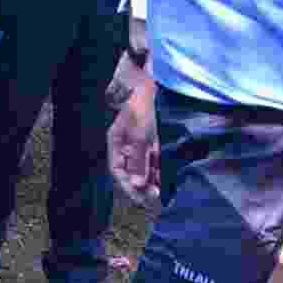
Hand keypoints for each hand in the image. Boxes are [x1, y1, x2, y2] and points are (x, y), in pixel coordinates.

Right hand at [106, 53, 159, 207]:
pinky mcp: (151, 137)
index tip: (141, 200)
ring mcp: (139, 140)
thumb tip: (137, 184)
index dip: (127, 187)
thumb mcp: (141, 134)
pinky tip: (166, 179)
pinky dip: (158, 169)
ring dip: (151, 180)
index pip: (118, 170)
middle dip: (141, 186)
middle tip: (154, 200)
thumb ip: (139, 160)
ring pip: (142, 166)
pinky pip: (153, 158)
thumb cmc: (142, 106)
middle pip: (130, 170)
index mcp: (116, 142)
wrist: (150, 82)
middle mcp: (125, 143)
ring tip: (161, 194)